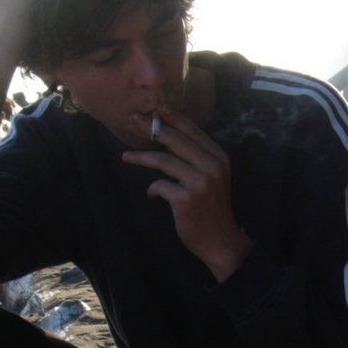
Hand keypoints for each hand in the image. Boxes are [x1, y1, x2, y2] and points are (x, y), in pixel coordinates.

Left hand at [122, 103, 251, 281]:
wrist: (220, 241)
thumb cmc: (212, 209)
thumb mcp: (213, 178)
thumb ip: (198, 159)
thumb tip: (170, 138)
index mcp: (219, 159)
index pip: (193, 131)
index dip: (173, 117)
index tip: (156, 107)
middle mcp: (212, 167)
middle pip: (176, 140)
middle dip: (151, 127)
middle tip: (133, 119)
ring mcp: (200, 183)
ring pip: (163, 160)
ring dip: (141, 158)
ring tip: (127, 157)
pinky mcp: (186, 199)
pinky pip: (159, 186)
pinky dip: (152, 189)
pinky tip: (152, 194)